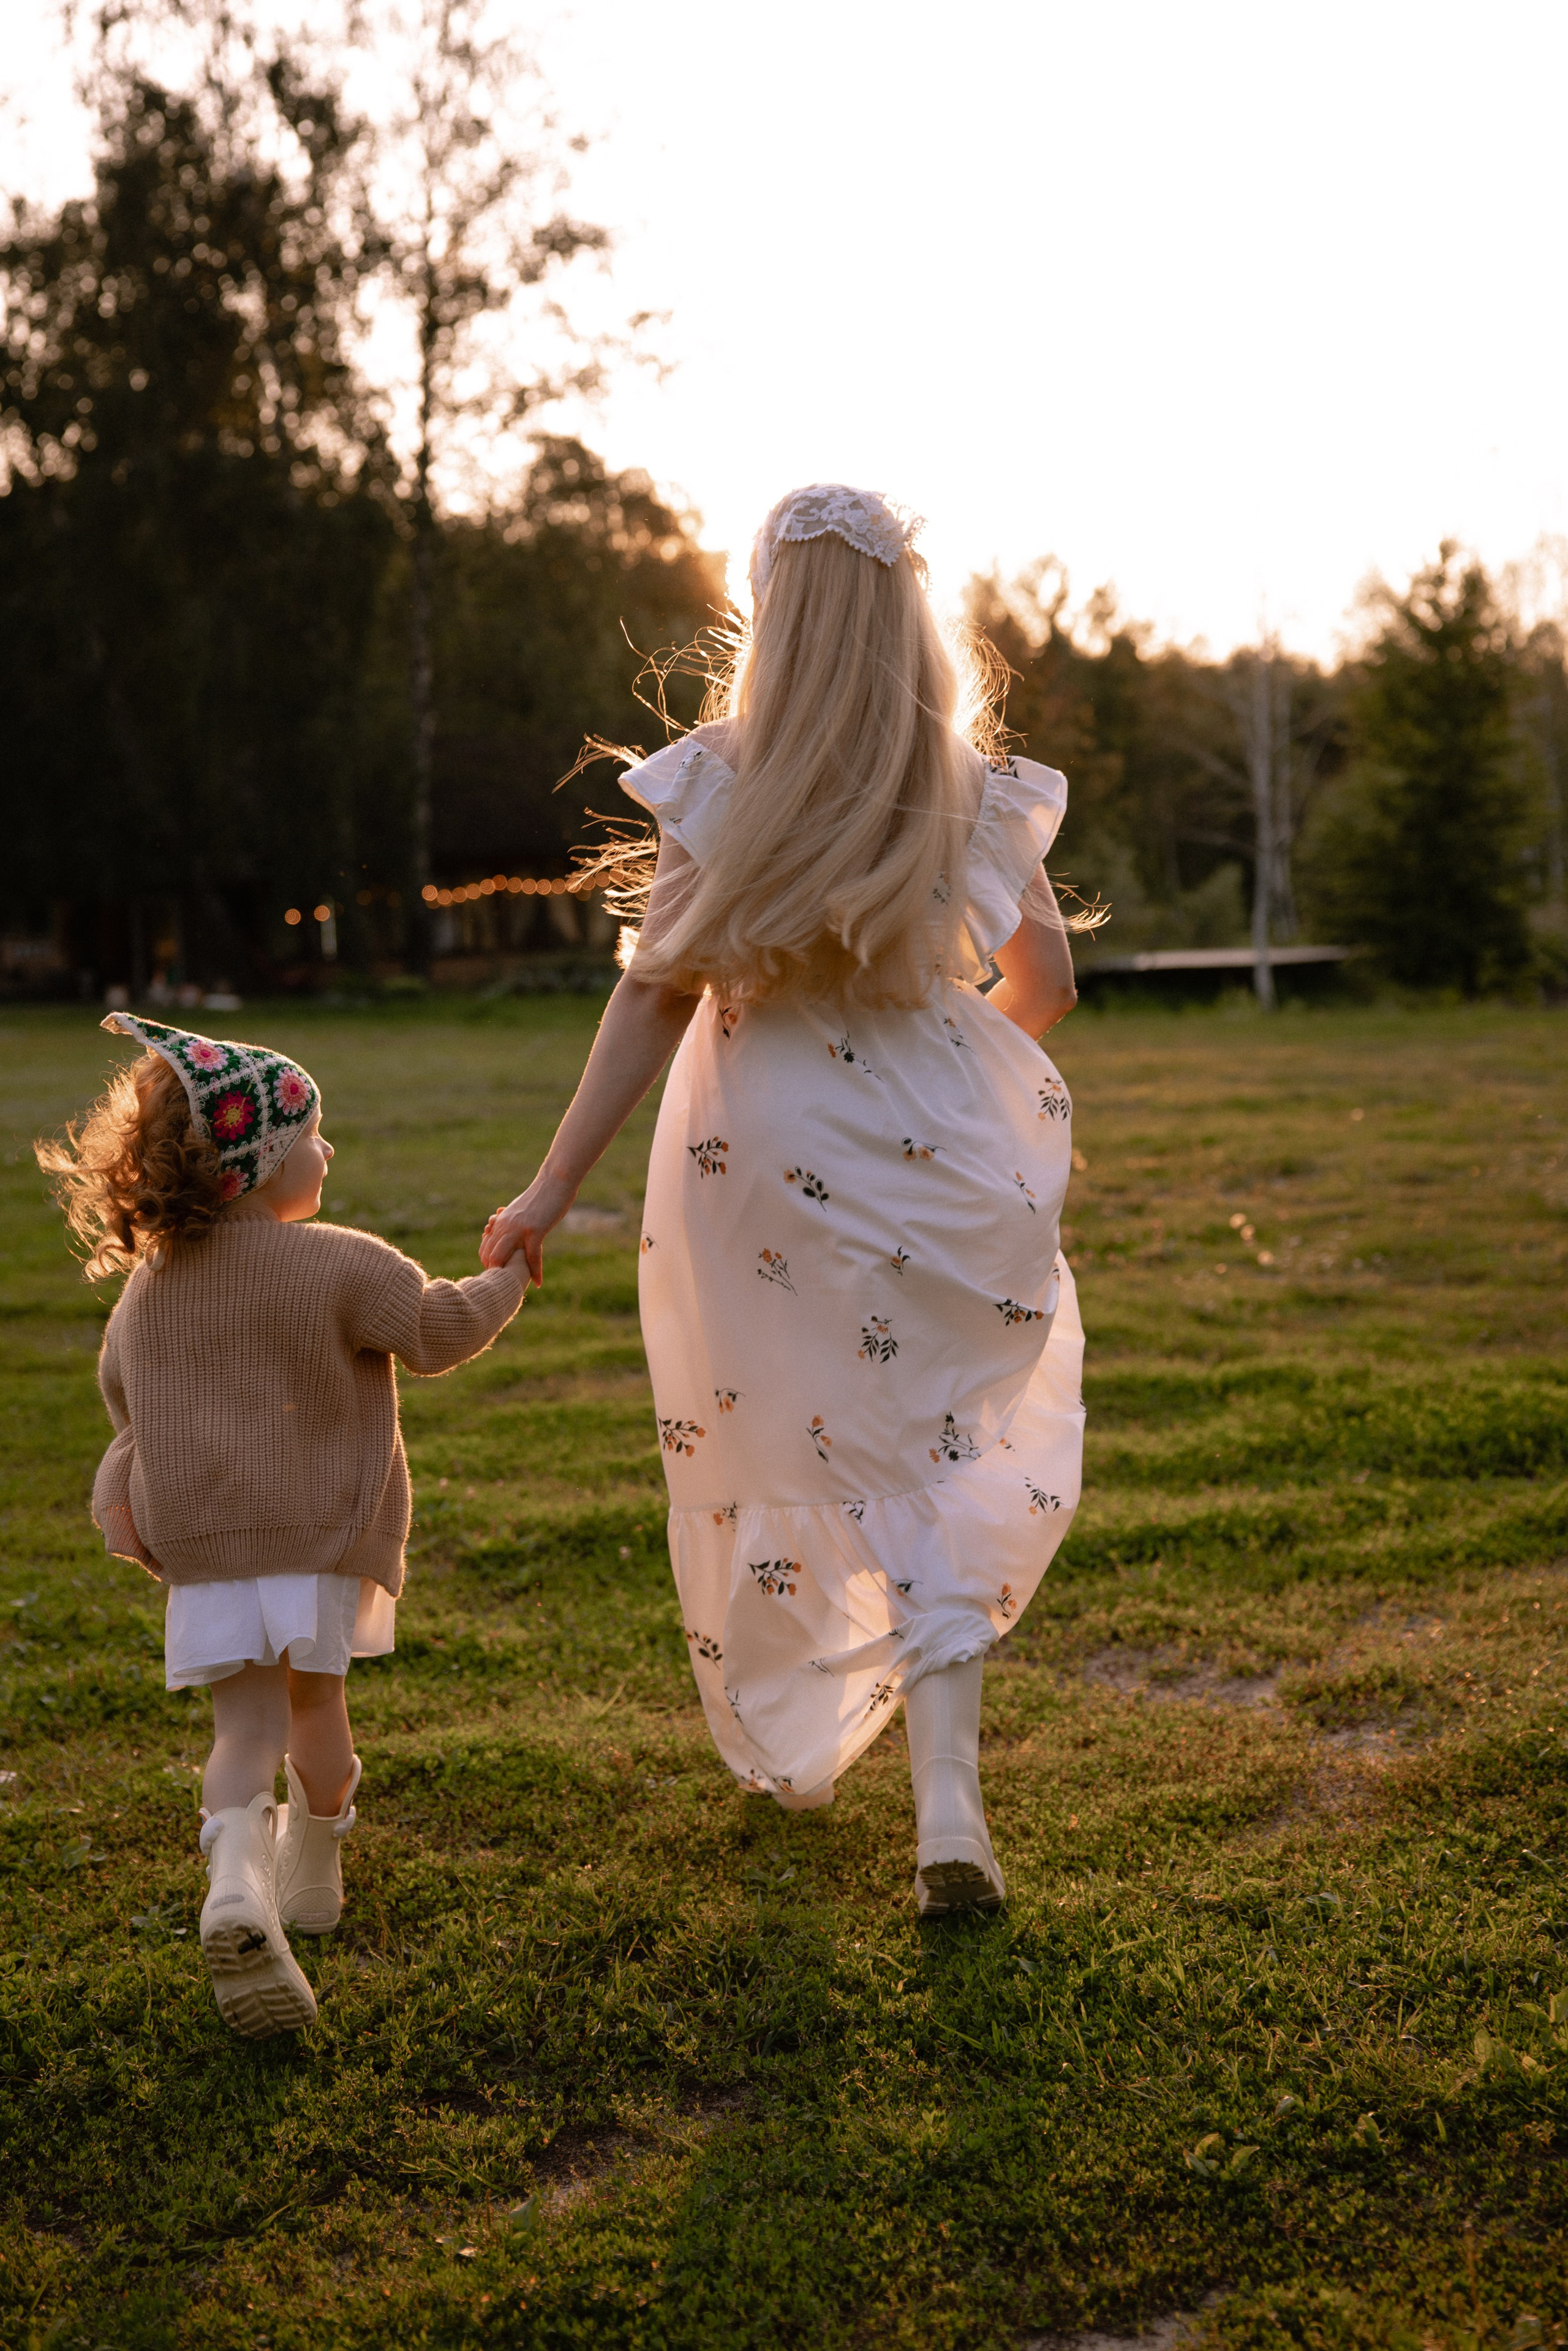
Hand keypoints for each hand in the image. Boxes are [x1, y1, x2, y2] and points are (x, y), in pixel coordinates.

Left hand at [480, 1165, 576, 1286]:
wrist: (555, 1181)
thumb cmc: (541, 1195)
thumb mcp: (520, 1209)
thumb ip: (511, 1220)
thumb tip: (507, 1227)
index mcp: (501, 1221)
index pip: (486, 1247)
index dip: (490, 1264)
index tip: (500, 1274)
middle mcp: (505, 1225)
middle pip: (490, 1255)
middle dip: (496, 1272)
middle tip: (507, 1284)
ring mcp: (518, 1229)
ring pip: (502, 1256)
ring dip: (509, 1274)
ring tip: (516, 1285)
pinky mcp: (535, 1231)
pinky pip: (532, 1257)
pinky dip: (535, 1272)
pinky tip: (538, 1283)